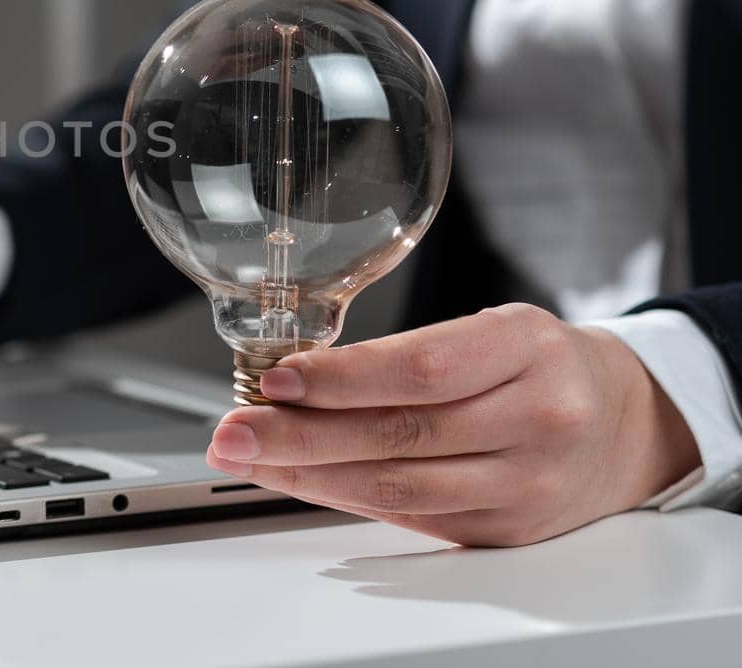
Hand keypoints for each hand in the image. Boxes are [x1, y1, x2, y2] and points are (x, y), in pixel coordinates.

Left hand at [207, 304, 699, 545]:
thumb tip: (297, 379)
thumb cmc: (540, 365)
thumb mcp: (492, 328)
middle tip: (234, 431)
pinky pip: (410, 515)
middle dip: (299, 436)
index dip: (341, 379)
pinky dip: (344, 498)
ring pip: (398, 485)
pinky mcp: (506, 531)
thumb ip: (407, 353)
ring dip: (308, 474)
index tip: (276, 381)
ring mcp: (524, 484)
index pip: (422, 369)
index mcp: (527, 349)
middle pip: (399, 434)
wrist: (625, 424)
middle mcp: (534, 419)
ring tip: (249, 457)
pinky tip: (299, 481)